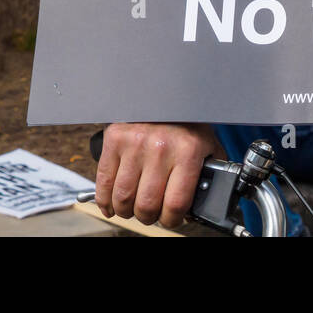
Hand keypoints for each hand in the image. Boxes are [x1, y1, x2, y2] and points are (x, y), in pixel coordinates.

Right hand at [94, 122, 221, 227]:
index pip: (176, 203)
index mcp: (187, 151)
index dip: (173, 220)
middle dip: (149, 217)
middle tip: (152, 214)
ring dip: (127, 211)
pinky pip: (104, 181)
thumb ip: (208, 175)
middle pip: (147, 205)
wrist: (167, 93)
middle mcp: (161, 147)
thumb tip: (205, 206)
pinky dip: (106, 201)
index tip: (172, 218)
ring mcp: (135, 143)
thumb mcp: (207, 146)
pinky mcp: (115, 140)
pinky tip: (113, 205)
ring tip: (134, 208)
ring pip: (123, 198)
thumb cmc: (188, 123)